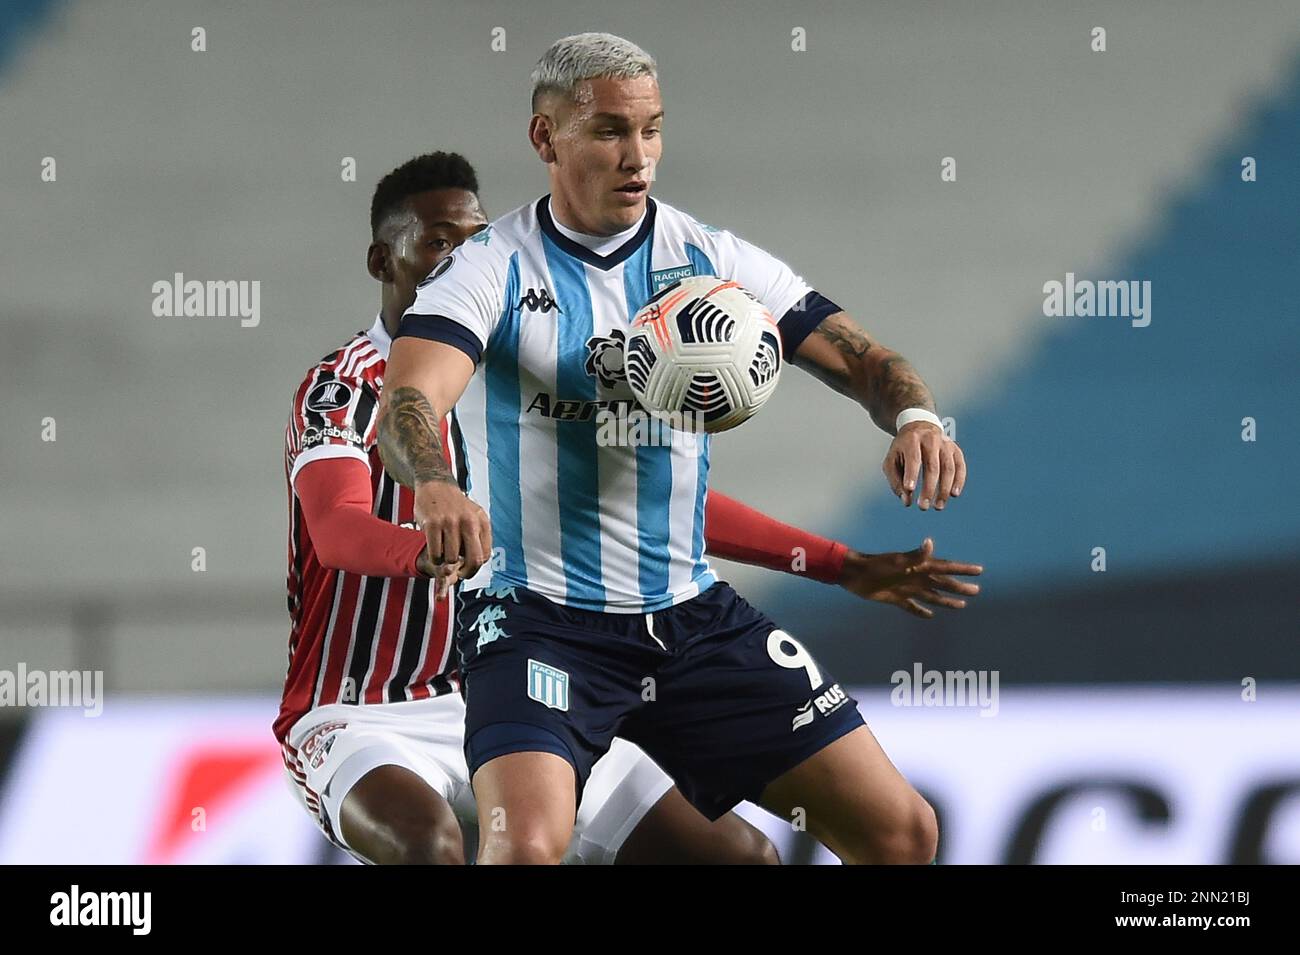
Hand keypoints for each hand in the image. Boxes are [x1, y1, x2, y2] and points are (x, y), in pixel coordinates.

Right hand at [414, 479, 491, 599]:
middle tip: (458, 573)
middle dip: (466, 572)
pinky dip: (434, 558)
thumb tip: (477, 564)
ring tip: (443, 552)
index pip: (485, 555)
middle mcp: (469, 521)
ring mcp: (450, 522)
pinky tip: (435, 550)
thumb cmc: (455, 506)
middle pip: (474, 560)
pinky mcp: (432, 524)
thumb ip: (478, 538)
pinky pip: (435, 554)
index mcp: (482, 521)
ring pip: (452, 558)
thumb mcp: (474, 517)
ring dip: (446, 562)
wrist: (436, 484)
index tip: (467, 569)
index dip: (475, 567)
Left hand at [838, 538, 981, 618]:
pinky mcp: (895, 598)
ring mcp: (906, 587)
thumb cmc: (875, 566)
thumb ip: (914, 555)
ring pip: (931, 595)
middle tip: (977, 591)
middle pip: (942, 583)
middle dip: (959, 587)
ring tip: (962, 605)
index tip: (979, 570)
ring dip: (946, 600)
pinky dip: (921, 611)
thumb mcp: (896, 561)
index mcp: (918, 566)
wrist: (853, 574)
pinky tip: (930, 616)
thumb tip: (930, 543)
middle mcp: (915, 577)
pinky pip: (912, 606)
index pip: (945, 568)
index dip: (962, 569)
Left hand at [882, 422, 966, 509]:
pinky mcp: (955, 449)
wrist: (919, 426)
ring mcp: (945, 443)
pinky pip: (960, 466)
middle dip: (928, 489)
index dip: (912, 474)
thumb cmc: (902, 449)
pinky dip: (959, 481)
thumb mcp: (891, 460)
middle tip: (923, 507)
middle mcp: (930, 439)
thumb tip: (907, 501)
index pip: (913, 458)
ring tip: (938, 506)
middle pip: (932, 466)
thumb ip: (895, 481)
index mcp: (911, 440)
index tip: (909, 490)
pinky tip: (954, 494)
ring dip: (944, 489)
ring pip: (948, 468)